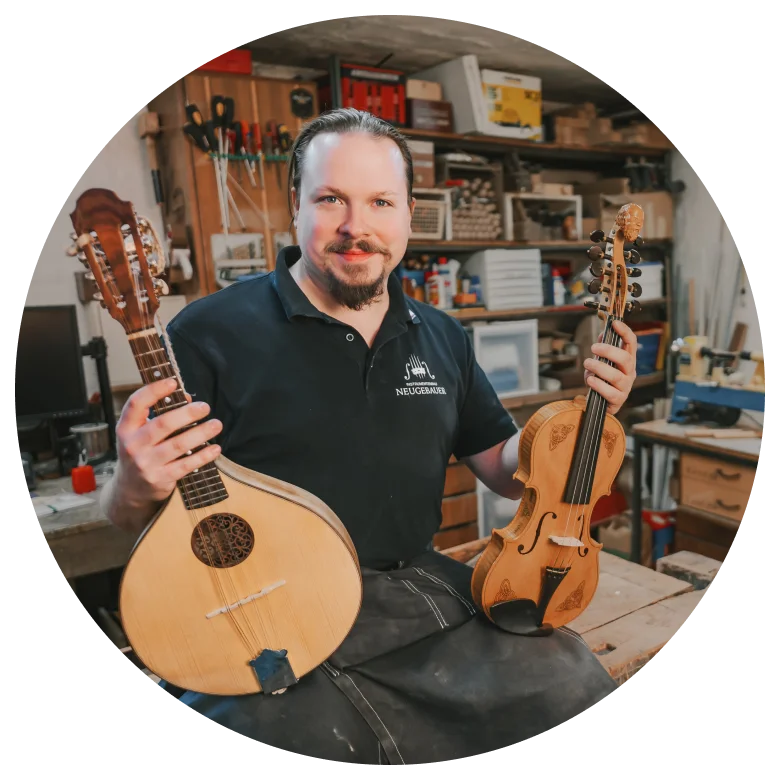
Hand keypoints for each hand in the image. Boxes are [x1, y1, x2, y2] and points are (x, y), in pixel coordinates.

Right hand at [114, 377, 222, 504]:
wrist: (131, 488)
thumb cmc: (140, 451)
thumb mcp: (139, 432)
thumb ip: (158, 414)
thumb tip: (186, 397)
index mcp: (126, 428)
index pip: (136, 403)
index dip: (154, 390)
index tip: (173, 382)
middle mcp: (133, 445)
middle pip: (163, 424)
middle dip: (187, 414)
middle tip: (204, 407)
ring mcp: (146, 463)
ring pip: (178, 445)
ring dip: (201, 433)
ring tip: (216, 424)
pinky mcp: (160, 478)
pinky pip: (186, 465)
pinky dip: (203, 456)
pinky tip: (215, 448)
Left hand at [582, 320, 637, 415]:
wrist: (602, 402)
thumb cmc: (603, 379)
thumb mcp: (602, 362)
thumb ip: (603, 349)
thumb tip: (602, 333)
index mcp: (628, 360)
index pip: (631, 343)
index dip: (625, 332)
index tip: (614, 323)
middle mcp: (630, 372)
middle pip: (625, 359)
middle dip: (608, 351)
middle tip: (593, 348)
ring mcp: (625, 387)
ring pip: (616, 376)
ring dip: (599, 367)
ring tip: (587, 363)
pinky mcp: (618, 399)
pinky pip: (609, 392)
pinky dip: (598, 385)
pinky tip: (590, 380)